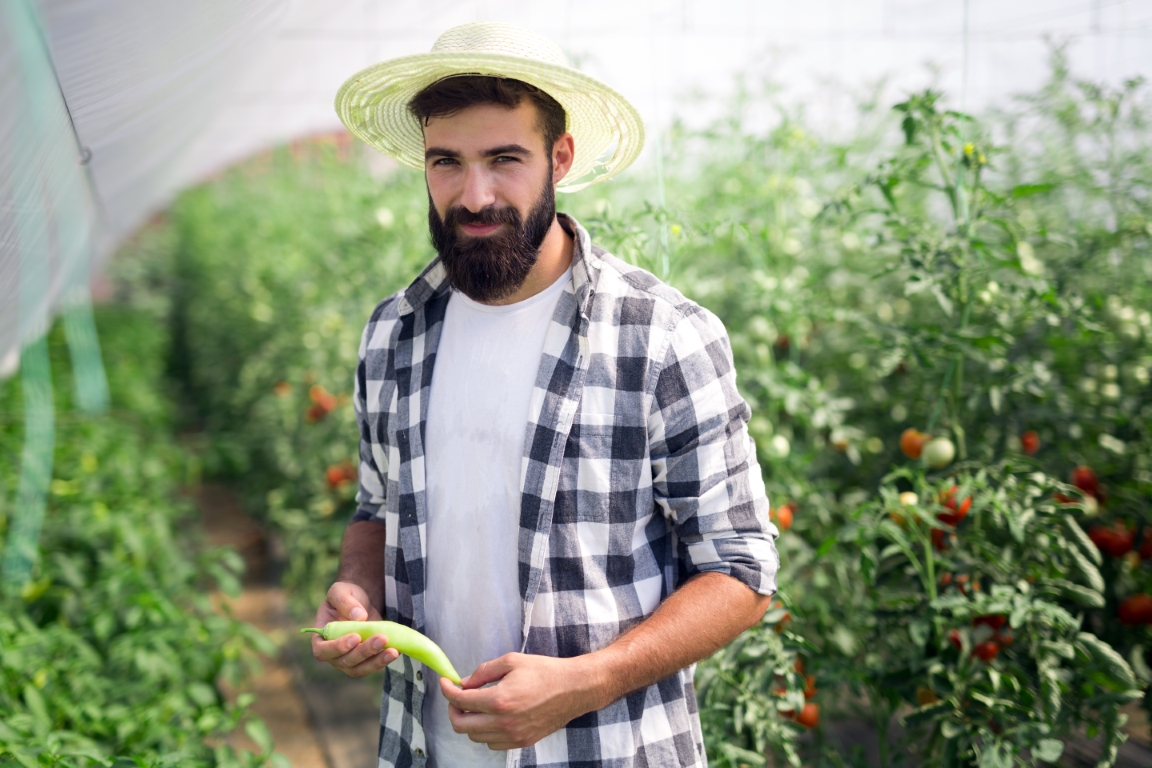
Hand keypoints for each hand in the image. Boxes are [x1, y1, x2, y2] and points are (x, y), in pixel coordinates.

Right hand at [310, 581, 398, 677]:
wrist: (361, 601)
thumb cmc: (346, 595)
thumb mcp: (341, 591)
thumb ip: (345, 602)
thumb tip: (359, 617)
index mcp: (320, 637)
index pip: (322, 650)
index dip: (337, 648)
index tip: (355, 637)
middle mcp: (332, 653)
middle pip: (344, 662)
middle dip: (364, 652)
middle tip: (382, 638)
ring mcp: (348, 659)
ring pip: (359, 669)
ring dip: (376, 661)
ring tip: (393, 651)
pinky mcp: (365, 660)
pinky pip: (372, 666)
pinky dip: (383, 661)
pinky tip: (395, 651)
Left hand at [441, 653, 601, 750]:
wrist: (574, 689)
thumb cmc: (545, 671)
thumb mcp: (512, 661)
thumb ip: (483, 672)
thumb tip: (464, 683)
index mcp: (500, 700)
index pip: (461, 701)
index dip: (448, 691)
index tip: (446, 683)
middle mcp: (504, 722)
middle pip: (461, 726)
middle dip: (453, 710)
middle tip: (457, 697)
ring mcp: (513, 736)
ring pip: (475, 737)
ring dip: (469, 722)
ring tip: (476, 706)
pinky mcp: (522, 742)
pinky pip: (492, 744)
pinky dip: (485, 733)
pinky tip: (492, 717)